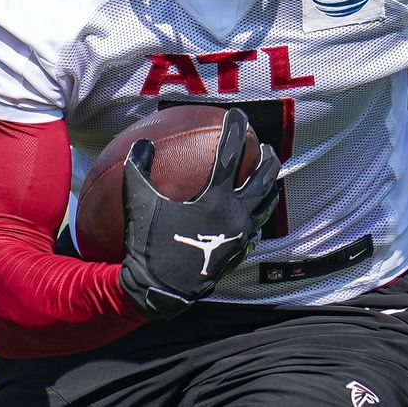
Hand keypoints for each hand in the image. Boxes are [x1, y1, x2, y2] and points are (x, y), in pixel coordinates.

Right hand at [119, 108, 279, 318]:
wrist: (162, 293)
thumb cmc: (149, 246)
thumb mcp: (139, 204)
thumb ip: (138, 170)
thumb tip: (141, 142)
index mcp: (216, 200)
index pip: (231, 156)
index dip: (235, 131)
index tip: (238, 115)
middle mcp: (236, 215)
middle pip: (263, 180)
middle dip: (268, 159)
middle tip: (266, 145)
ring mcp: (241, 236)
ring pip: (265, 206)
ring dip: (269, 187)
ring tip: (269, 176)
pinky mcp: (238, 252)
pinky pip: (255, 229)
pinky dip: (258, 216)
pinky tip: (255, 214)